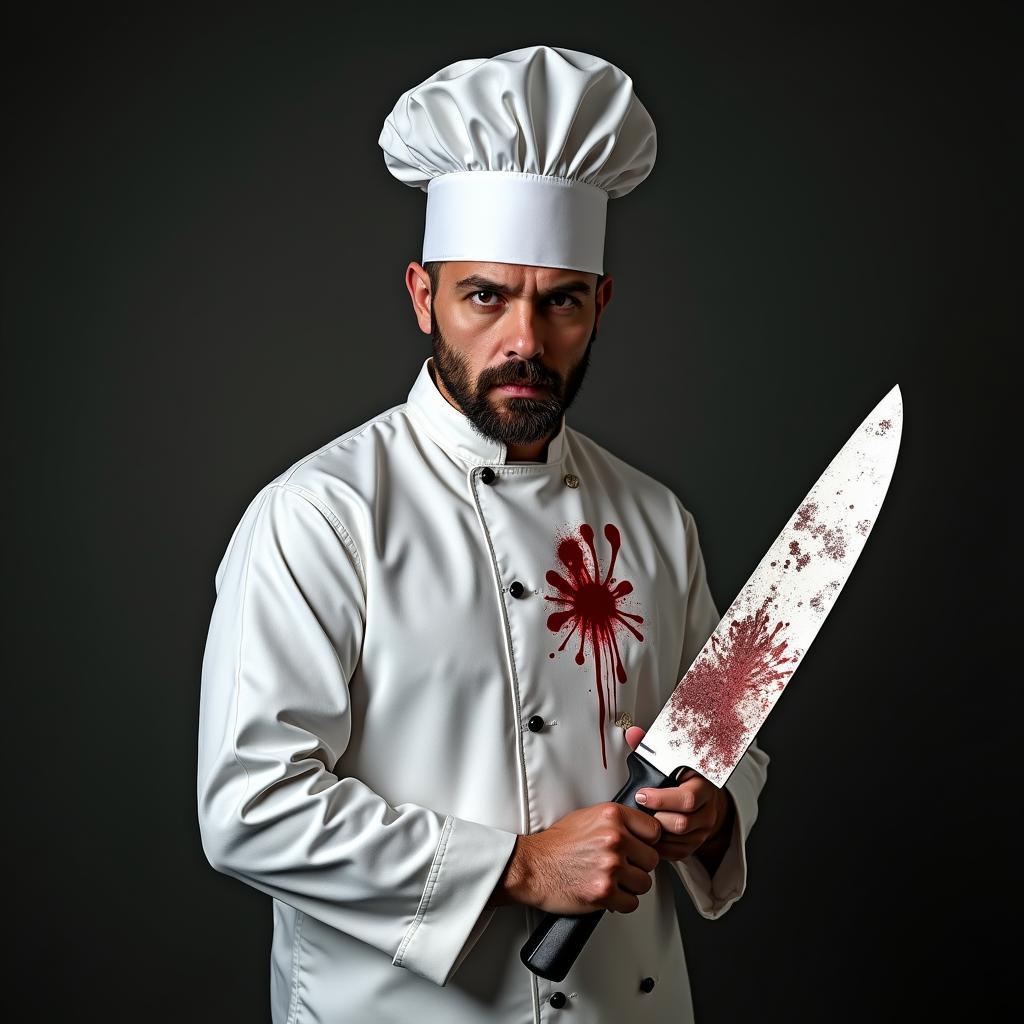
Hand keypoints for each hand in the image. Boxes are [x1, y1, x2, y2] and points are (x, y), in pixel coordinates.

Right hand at [490, 801, 661, 914]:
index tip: (641, 848)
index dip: (648, 842)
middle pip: (652, 860)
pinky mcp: (604, 892)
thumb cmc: (556, 845)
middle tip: (621, 867)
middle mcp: (613, 839)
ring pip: (644, 883)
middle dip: (638, 866)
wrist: (532, 866)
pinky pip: (631, 903)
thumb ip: (616, 822)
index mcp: (611, 816)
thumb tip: (641, 831)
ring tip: (612, 880)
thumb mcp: (587, 817)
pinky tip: (607, 893)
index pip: (654, 831)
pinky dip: (621, 902)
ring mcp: (610, 866)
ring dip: (631, 886)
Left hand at [624, 726, 734, 864]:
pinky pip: (676, 852)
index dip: (662, 799)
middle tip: (639, 809)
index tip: (642, 795)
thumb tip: (632, 733)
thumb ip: (649, 746)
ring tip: (640, 821)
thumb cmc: (680, 776)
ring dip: (655, 832)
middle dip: (656, 817)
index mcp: (704, 785)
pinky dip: (658, 845)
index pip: (688, 798)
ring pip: (678, 840)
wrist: (704, 797)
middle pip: (682, 823)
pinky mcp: (695, 846)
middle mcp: (708, 810)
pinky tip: (647, 833)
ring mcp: (703, 830)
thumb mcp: (668, 759)